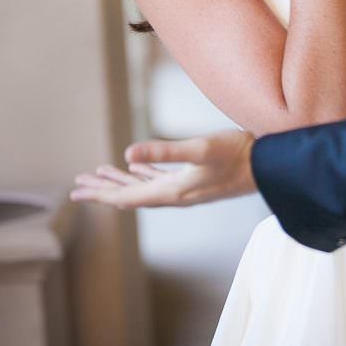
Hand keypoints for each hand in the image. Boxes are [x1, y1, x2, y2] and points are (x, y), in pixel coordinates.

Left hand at [70, 130, 255, 208]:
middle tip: (78, 186)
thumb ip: (164, 151)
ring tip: (100, 175)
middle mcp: (175, 194)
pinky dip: (144, 174)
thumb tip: (127, 153)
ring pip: (143, 187)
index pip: (126, 197)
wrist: (269, 164)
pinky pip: (160, 179)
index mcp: (171, 191)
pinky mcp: (195, 178)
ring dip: (121, 181)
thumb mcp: (199, 148)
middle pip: (130, 194)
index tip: (76, 194)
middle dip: (103, 189)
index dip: (100, 195)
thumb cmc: (236, 154)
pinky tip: (138, 167)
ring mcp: (186, 187)